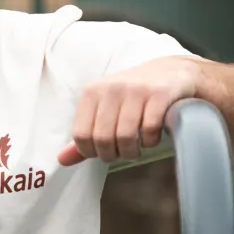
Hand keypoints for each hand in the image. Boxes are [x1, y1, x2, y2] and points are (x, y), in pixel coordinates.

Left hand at [58, 56, 203, 166]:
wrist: (171, 72)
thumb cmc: (133, 97)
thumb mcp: (104, 110)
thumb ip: (85, 135)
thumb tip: (61, 160)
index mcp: (92, 92)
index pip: (81, 135)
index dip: (92, 152)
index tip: (104, 152)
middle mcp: (111, 88)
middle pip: (102, 139)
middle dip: (113, 155)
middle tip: (123, 153)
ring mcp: (136, 90)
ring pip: (125, 137)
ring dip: (132, 151)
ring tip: (137, 148)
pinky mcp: (159, 95)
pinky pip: (149, 130)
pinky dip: (151, 141)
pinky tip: (153, 137)